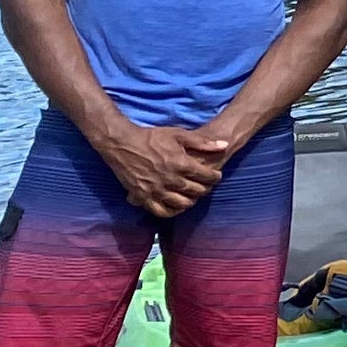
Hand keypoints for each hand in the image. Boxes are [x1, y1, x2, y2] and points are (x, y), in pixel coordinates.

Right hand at [96, 118, 222, 218]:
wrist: (122, 143)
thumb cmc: (151, 137)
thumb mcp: (179, 134)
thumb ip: (202, 142)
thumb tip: (224, 145)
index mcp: (180, 163)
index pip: (206, 176)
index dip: (215, 177)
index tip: (216, 176)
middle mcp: (170, 179)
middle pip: (196, 191)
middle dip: (205, 189)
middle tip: (206, 186)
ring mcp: (156, 190)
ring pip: (181, 203)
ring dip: (191, 201)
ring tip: (192, 195)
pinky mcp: (143, 196)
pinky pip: (161, 211)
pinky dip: (172, 211)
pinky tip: (176, 206)